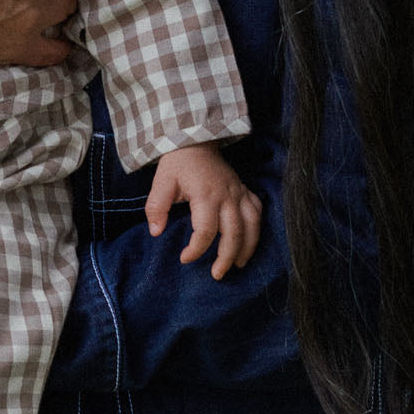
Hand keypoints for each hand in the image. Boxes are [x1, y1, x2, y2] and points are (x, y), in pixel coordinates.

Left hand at [145, 145, 262, 279]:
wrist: (195, 138)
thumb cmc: (177, 162)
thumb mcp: (161, 181)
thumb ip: (156, 207)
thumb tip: (156, 232)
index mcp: (205, 194)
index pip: (205, 230)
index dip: (196, 249)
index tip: (184, 258)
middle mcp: (227, 196)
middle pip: (233, 233)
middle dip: (226, 257)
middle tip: (217, 274)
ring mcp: (238, 192)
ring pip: (251, 225)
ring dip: (247, 248)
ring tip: (238, 265)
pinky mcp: (244, 189)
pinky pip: (257, 211)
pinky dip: (256, 228)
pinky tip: (249, 241)